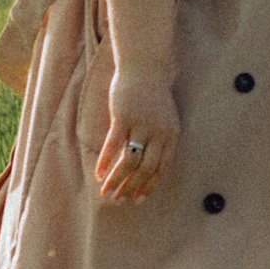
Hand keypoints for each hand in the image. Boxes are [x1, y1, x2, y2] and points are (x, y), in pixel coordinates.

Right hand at [96, 67, 178, 202]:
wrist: (146, 67)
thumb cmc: (154, 95)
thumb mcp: (163, 119)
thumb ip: (158, 141)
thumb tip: (147, 165)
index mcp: (171, 135)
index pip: (161, 169)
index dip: (149, 187)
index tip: (137, 200)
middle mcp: (158, 133)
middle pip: (145, 169)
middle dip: (131, 188)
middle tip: (118, 201)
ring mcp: (141, 125)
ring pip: (129, 161)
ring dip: (117, 180)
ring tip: (106, 193)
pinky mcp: (123, 117)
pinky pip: (113, 145)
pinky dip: (105, 161)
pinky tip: (99, 174)